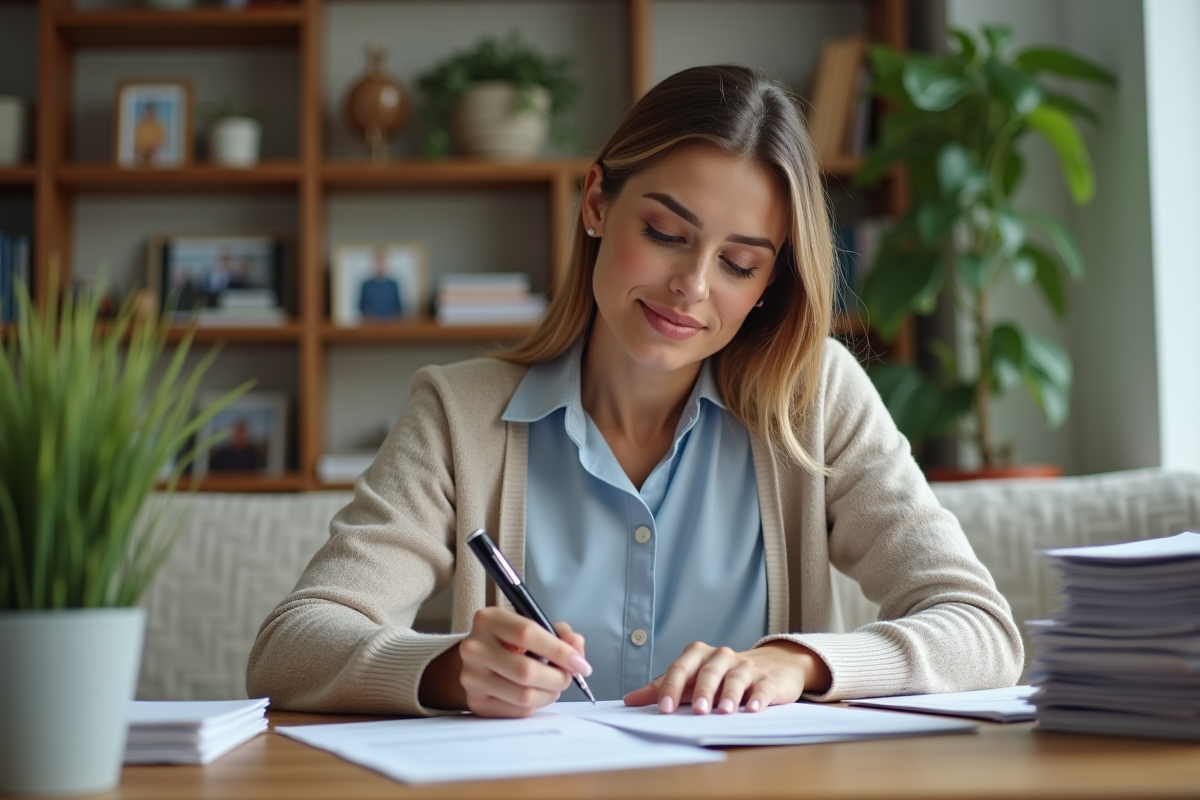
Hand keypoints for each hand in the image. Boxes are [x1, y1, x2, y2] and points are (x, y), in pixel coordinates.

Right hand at [435, 607, 590, 717]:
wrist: (477, 661)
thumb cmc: (511, 642)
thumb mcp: (533, 626)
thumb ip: (560, 633)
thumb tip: (576, 650)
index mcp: (490, 620)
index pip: (528, 634)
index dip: (559, 651)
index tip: (580, 664)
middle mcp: (475, 648)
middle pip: (526, 670)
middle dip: (557, 678)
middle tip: (567, 678)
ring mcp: (472, 677)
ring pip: (523, 695)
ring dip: (549, 694)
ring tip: (553, 687)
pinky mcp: (476, 702)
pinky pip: (517, 710)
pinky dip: (535, 705)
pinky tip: (535, 694)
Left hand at [622, 640, 830, 713]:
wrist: (771, 665)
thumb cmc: (722, 676)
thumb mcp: (691, 680)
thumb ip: (663, 688)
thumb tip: (630, 700)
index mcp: (699, 656)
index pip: (681, 668)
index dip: (671, 687)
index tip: (663, 709)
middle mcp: (722, 657)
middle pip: (708, 671)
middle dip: (702, 691)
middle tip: (696, 711)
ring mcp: (746, 667)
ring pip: (735, 678)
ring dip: (728, 695)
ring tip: (723, 712)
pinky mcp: (767, 680)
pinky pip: (762, 687)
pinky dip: (757, 698)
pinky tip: (753, 709)